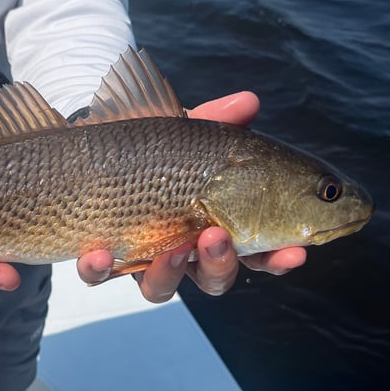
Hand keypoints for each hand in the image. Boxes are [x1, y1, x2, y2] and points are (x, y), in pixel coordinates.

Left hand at [76, 91, 306, 301]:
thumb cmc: (154, 146)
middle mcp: (184, 252)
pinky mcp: (100, 261)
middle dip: (221, 263)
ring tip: (171, 249)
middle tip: (217, 236)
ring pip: (161, 288)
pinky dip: (97, 269)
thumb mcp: (187, 130)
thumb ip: (218, 119)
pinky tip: (96, 253)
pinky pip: (97, 276)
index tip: (297, 252)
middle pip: (214, 278)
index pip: (259, 253)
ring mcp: (141, 259)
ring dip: (167, 273)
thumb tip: (248, 101)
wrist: (92, 150)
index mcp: (219, 226)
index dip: (280, 257)